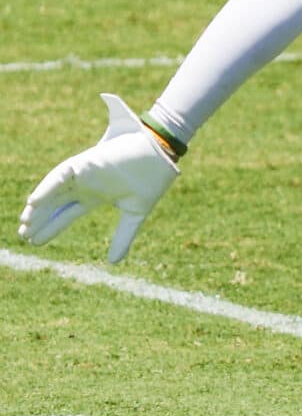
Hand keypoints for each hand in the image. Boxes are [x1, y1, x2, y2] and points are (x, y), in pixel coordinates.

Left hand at [19, 94, 179, 263]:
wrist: (163, 153)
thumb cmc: (152, 178)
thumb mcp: (135, 213)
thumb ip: (123, 236)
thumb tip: (113, 262)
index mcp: (96, 195)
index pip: (67, 214)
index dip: (51, 227)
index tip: (35, 242)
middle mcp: (86, 184)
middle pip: (55, 204)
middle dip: (40, 219)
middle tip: (24, 235)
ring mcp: (84, 173)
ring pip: (54, 190)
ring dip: (39, 205)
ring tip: (26, 222)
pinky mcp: (86, 161)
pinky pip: (61, 174)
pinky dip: (47, 186)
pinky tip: (35, 200)